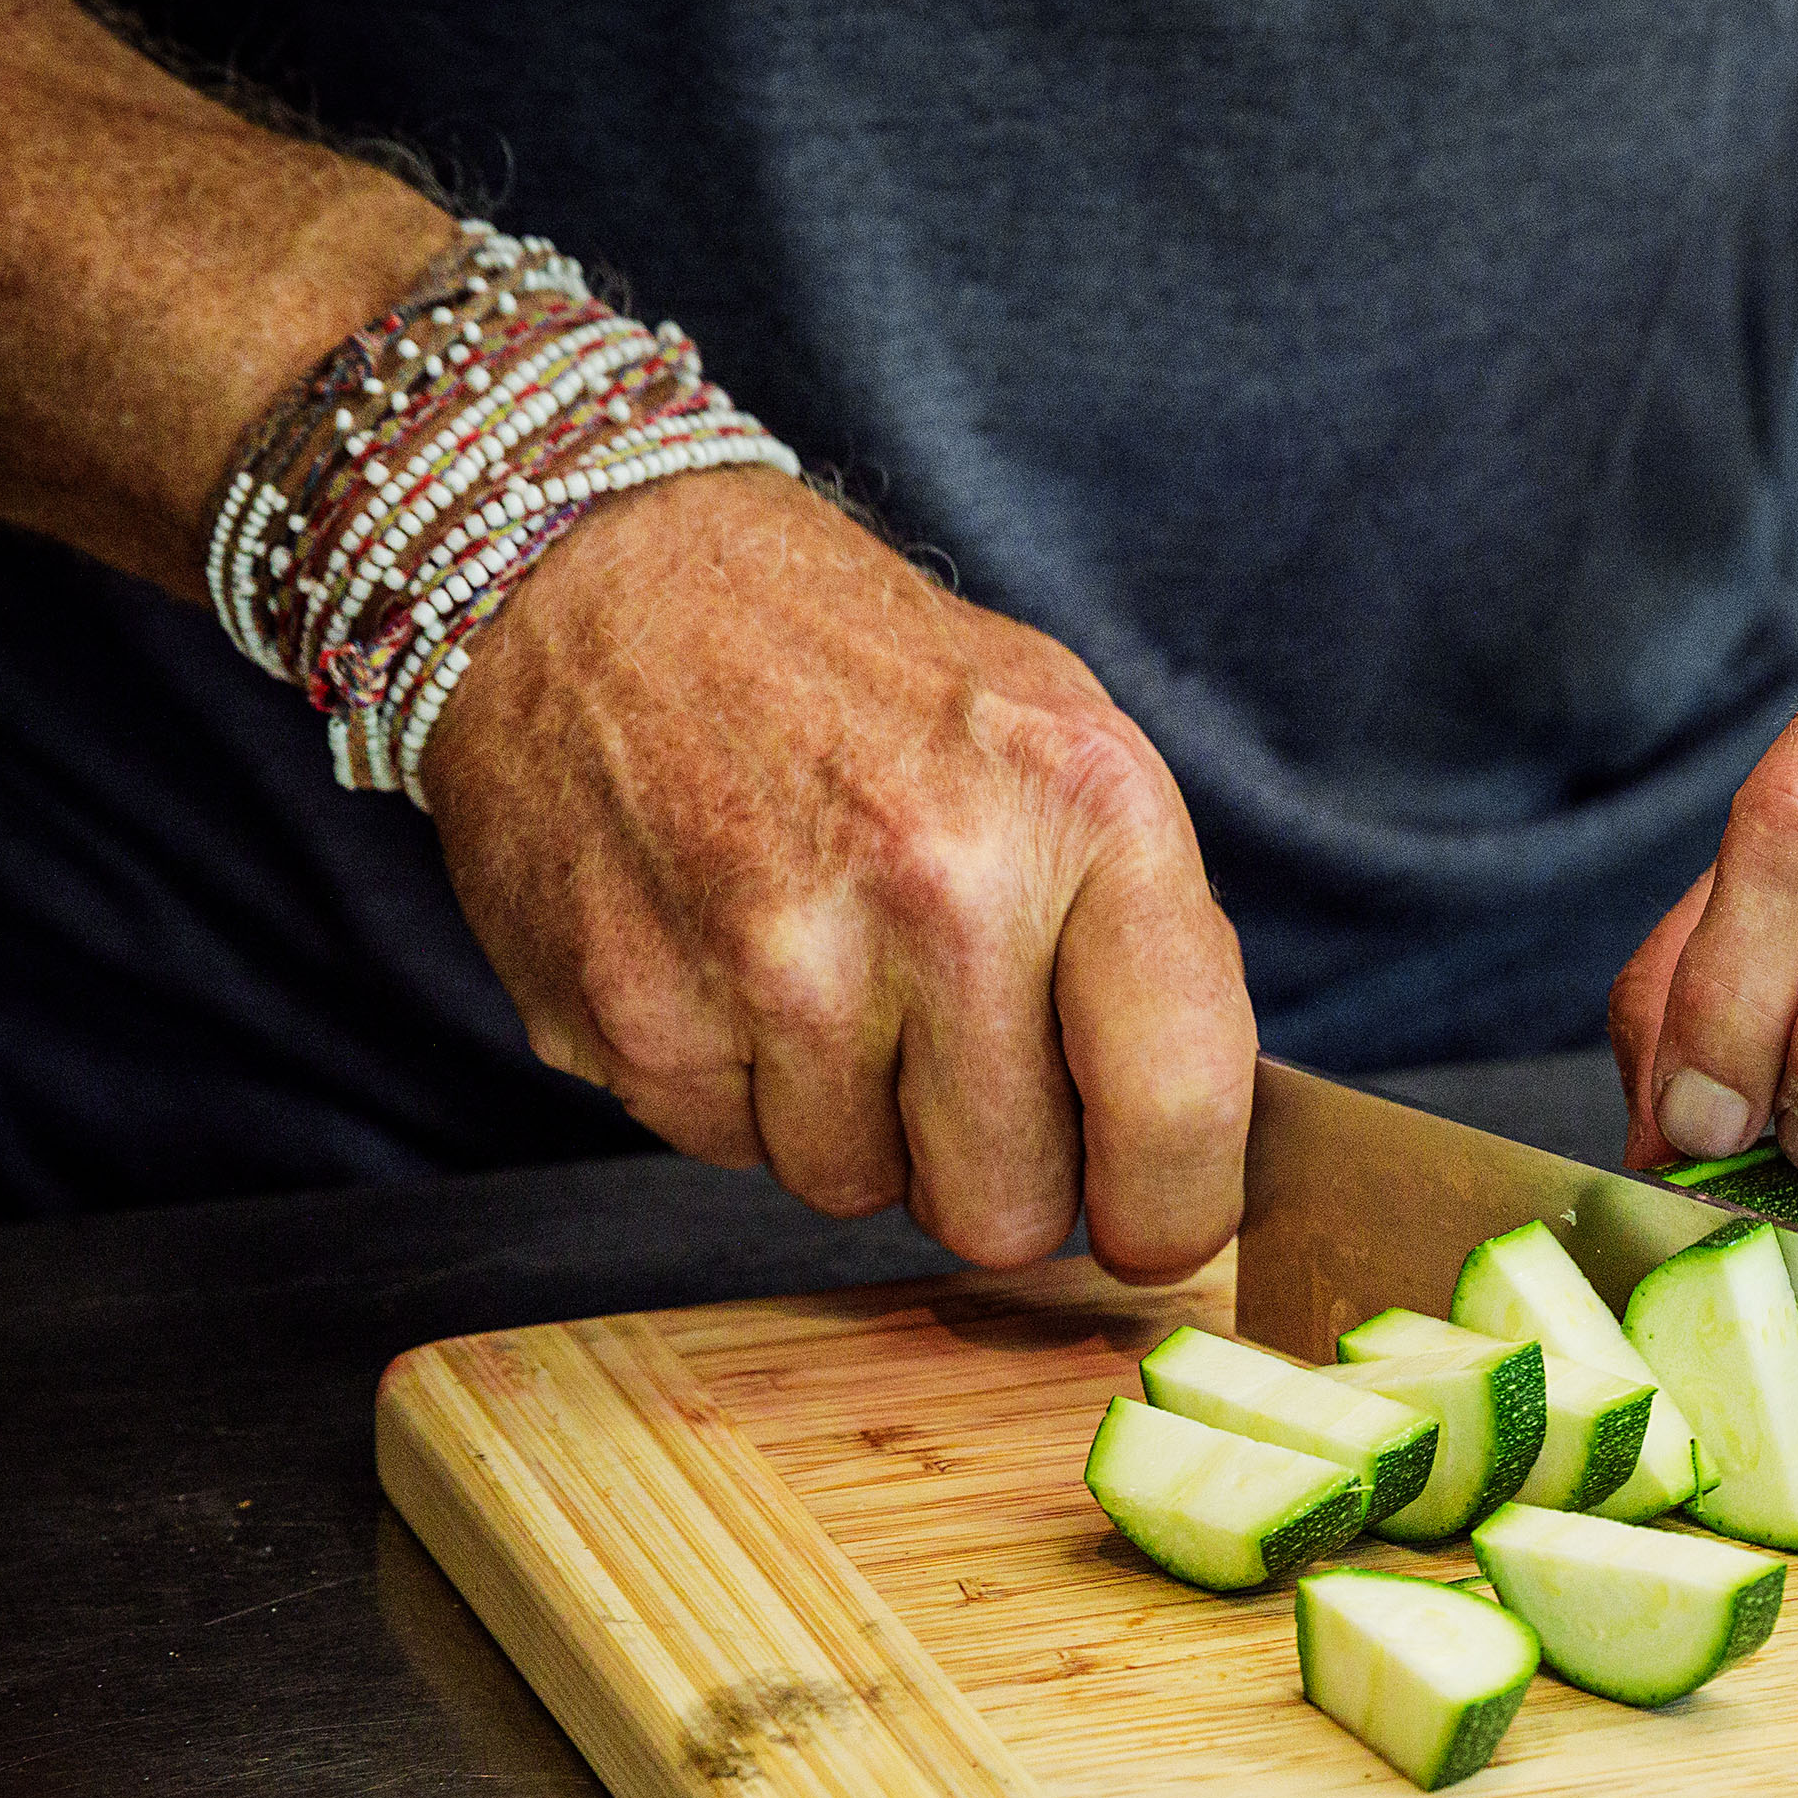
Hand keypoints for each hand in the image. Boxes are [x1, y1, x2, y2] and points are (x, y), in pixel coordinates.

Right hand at [416, 469, 1252, 1280]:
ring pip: (858, 1191)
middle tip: (949, 1055)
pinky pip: (731, 1153)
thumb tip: (1193, 1168)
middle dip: (986, 1164)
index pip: (1176, 1108)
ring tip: (821, 964)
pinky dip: (735, 1085)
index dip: (1168, 1208)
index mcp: (1082, 810)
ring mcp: (775, 957)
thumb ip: (1149, 948)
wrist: (604, 576)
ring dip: (850, 1118)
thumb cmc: (864, 680)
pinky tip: (723, 958)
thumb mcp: (1063, 745)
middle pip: (1007, 1209)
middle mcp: (939, 885)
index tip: (1147, 1220)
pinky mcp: (636, 1012)